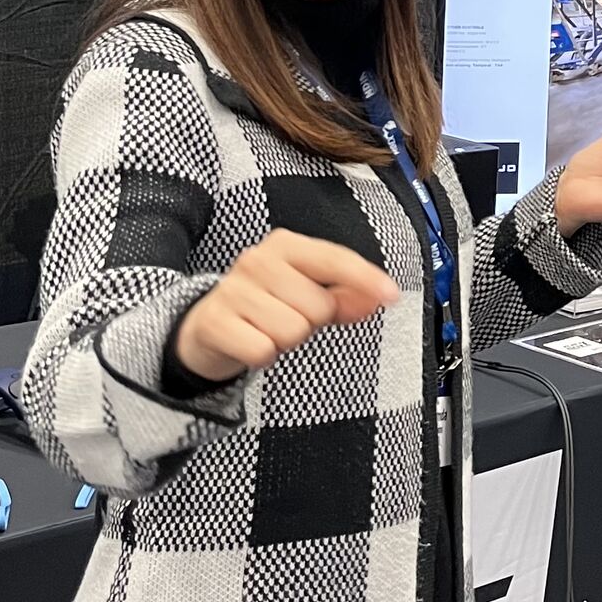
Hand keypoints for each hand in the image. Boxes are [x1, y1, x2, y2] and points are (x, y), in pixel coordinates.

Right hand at [174, 230, 399, 381]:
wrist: (209, 326)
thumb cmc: (269, 305)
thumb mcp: (310, 293)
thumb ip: (348, 296)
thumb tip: (377, 299)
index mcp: (285, 246)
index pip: (334, 259)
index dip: (365, 278)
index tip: (392, 295)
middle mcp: (256, 261)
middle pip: (319, 306)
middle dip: (312, 321)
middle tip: (289, 317)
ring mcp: (232, 290)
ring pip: (293, 330)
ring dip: (286, 340)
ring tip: (269, 329)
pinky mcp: (215, 322)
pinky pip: (263, 350)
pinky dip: (263, 356)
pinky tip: (251, 342)